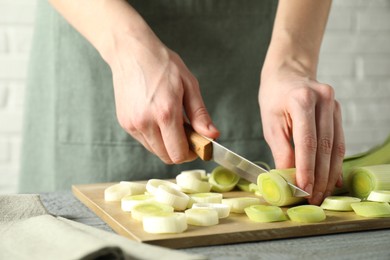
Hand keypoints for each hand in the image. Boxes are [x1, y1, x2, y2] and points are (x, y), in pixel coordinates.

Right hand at [108, 28, 218, 163]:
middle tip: (187, 133)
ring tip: (171, 123)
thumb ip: (200, 114)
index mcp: (165, 113)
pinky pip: (144, 141)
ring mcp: (133, 124)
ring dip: (167, 144)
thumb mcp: (189, 85)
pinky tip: (158, 119)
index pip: (179, 153)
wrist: (132, 52)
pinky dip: (155, 137)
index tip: (198, 145)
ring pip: (155, 151)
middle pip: (167, 157)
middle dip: (180, 150)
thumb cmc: (162, 64)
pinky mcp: (125, 123)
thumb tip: (212, 136)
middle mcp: (146, 122)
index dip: (192, 153)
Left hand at [259, 66, 345, 204]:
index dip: (307, 169)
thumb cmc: (274, 97)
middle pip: (325, 146)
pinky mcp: (338, 111)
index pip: (307, 142)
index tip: (305, 189)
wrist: (288, 72)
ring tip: (323, 193)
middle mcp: (324, 100)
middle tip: (315, 198)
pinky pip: (339, 141)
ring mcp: (334, 104)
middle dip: (321, 176)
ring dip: (330, 174)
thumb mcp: (271, 122)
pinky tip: (333, 179)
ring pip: (336, 146)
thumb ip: (281, 150)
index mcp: (302, 100)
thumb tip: (288, 178)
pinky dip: (335, 162)